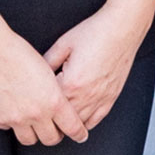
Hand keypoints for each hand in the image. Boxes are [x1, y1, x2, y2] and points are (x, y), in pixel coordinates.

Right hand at [0, 37, 77, 145]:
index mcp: (53, 100)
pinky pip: (8, 128)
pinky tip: (13, 111)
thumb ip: (55, 92)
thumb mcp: (47, 70)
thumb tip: (59, 104)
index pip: (72, 127)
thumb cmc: (18, 53)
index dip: (78, 133)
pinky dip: (12, 123)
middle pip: (51, 139)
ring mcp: (16, 118)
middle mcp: (36, 113)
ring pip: (29, 140)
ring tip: (34, 124)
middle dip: (55, 135)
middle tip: (55, 130)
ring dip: (33, 133)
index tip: (80, 135)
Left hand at [44, 4, 151, 142]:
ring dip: (66, 125)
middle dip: (50, 119)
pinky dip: (84, 124)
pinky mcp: (110, 98)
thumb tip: (36, 74)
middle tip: (40, 115)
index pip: (48, 105)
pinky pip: (95, 121)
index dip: (38, 103)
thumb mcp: (63, 44)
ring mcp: (100, 99)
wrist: (122, 28)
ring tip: (56, 120)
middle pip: (62, 121)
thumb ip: (46, 62)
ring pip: (78, 125)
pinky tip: (76, 119)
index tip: (32, 102)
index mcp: (70, 84)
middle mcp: (86, 96)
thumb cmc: (95, 33)